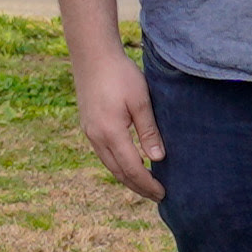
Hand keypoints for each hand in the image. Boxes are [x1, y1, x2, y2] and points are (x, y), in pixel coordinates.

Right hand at [73, 54, 165, 202]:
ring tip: (145, 184)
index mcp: (111, 132)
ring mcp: (89, 132)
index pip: (132, 168)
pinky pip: (104, 154)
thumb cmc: (120, 74)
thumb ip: (149, 131)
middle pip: (118, 172)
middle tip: (158, 195)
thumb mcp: (141, 101)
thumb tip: (158, 158)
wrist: (92, 56)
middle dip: (138, 187)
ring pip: (109, 165)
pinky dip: (118, 165)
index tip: (163, 193)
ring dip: (127, 178)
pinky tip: (130, 164)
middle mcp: (96, 137)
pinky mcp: (88, 126)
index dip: (147, 184)